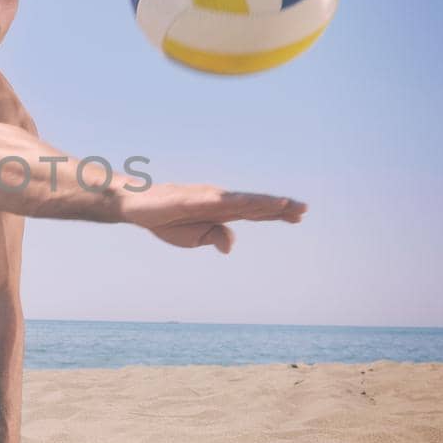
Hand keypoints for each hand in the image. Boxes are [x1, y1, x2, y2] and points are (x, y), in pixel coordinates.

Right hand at [132, 184, 305, 253]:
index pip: (255, 212)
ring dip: (261, 202)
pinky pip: (214, 200)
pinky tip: (247, 202)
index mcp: (222, 212)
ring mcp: (205, 197)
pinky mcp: (191, 198)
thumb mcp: (194, 237)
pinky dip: (231, 201)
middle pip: (254, 204)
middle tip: (304, 209)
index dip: (277, 213)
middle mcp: (219, 201)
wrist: (137, 207)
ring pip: (239, 200)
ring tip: (284, 203)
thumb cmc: (167, 220)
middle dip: (279, 207)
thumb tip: (231, 245)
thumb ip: (215, 237)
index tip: (299, 215)